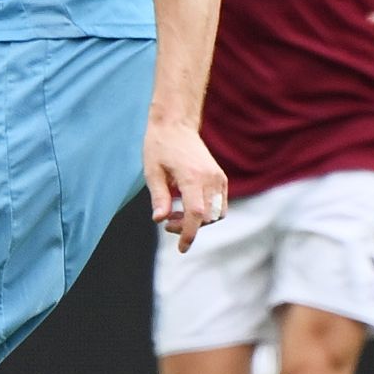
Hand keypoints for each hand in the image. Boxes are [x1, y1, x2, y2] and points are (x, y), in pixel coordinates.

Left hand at [144, 117, 229, 252]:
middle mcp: (211, 179)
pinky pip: (219, 205)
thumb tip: (159, 220)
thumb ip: (159, 197)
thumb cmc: (159, 147)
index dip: (189, 234)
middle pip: (207, 218)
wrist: (176, 125)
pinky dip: (205, 212)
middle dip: (189, 227)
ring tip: (175, 214)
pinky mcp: (221, 178)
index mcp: (193, 177)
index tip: (181, 248)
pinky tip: (186, 206)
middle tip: (167, 222)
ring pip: (216, 214)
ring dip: (198, 221)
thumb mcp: (152, 172)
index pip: (196, 214)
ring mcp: (219, 178)